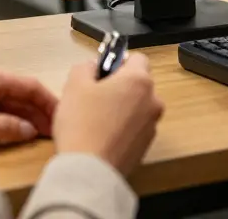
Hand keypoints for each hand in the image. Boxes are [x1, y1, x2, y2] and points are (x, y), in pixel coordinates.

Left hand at [0, 70, 57, 146]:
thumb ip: (4, 126)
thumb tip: (29, 131)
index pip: (29, 86)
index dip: (48, 101)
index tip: (62, 116)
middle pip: (19, 94)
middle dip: (37, 112)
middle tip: (52, 131)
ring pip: (7, 103)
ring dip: (23, 118)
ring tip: (38, 135)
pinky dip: (7, 120)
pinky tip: (15, 132)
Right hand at [54, 54, 164, 174]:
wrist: (89, 170)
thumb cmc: (82, 124)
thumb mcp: (74, 84)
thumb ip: (86, 66)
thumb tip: (93, 66)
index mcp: (139, 81)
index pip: (137, 58)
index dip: (118, 62)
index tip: (102, 72)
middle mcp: (152, 101)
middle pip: (138, 84)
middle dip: (119, 86)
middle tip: (93, 96)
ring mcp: (151, 125)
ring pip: (137, 108)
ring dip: (121, 108)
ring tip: (96, 119)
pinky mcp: (145, 146)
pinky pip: (135, 129)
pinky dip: (122, 128)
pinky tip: (102, 136)